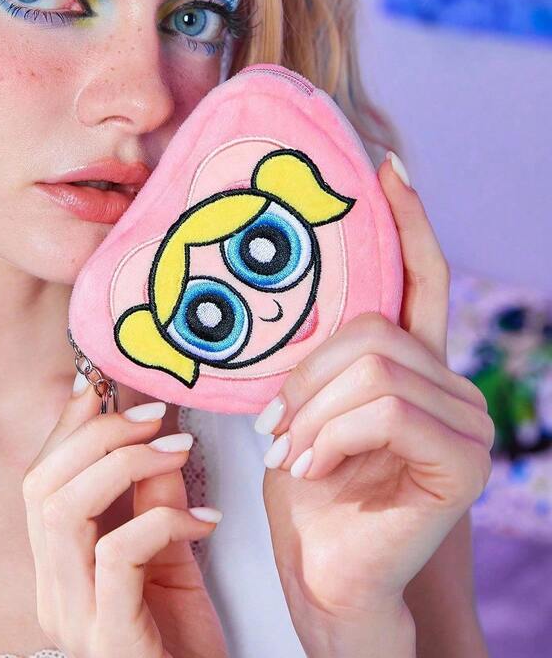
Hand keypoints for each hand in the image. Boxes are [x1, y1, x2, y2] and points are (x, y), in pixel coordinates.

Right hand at [22, 383, 228, 657]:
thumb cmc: (183, 642)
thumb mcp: (171, 553)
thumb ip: (156, 494)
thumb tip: (160, 426)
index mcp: (58, 566)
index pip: (41, 477)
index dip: (69, 424)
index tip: (105, 382)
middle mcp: (52, 590)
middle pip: (42, 484)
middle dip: (98, 433)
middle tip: (155, 413)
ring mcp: (73, 616)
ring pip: (64, 509)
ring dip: (124, 463)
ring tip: (178, 450)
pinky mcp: (106, 638)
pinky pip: (117, 553)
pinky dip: (162, 519)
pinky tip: (206, 519)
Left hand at [258, 155, 493, 650]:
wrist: (323, 573)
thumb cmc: (308, 488)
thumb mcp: (302, 403)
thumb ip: (319, 352)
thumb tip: (294, 290)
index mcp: (412, 361)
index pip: (422, 276)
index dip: (409, 219)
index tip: (387, 168)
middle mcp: (449, 382)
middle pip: (374, 329)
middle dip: (308, 377)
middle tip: (276, 427)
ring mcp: (465, 421)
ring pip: (375, 369)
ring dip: (314, 413)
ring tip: (293, 454)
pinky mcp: (462, 460)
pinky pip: (387, 410)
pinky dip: (335, 435)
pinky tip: (315, 468)